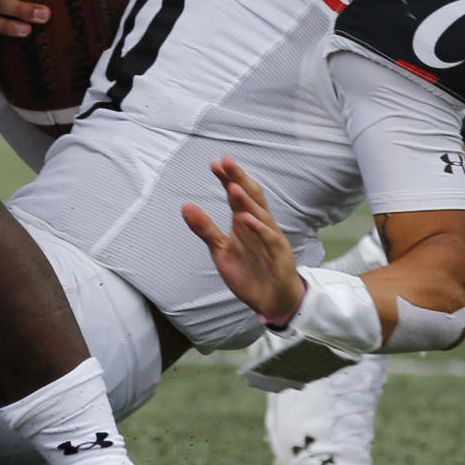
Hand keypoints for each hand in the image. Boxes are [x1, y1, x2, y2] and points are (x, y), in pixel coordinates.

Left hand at [182, 156, 302, 325]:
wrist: (273, 302)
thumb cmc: (249, 273)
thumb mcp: (221, 250)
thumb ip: (205, 229)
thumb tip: (185, 206)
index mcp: (246, 222)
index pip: (237, 194)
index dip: (228, 178)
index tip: (215, 164)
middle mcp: (260, 225)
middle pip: (251, 197)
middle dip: (239, 178)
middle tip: (226, 162)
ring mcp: (271, 238)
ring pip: (260, 214)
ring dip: (247, 201)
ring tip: (233, 186)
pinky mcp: (279, 255)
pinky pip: (269, 239)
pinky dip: (259, 229)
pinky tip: (246, 219)